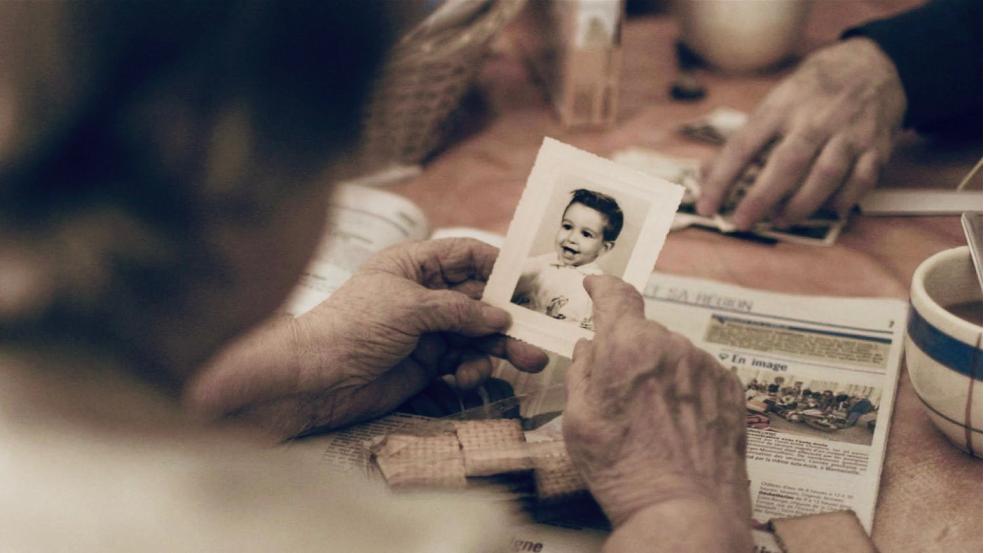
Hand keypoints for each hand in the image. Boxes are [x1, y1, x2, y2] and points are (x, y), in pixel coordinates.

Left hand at [186, 238, 546, 437]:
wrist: (314, 378)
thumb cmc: (354, 326)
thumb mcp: (409, 307)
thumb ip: (459, 310)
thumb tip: (500, 317)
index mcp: (415, 265)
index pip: (466, 255)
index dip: (498, 265)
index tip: (530, 281)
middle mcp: (424, 294)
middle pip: (479, 299)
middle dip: (508, 316)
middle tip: (540, 331)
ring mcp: (426, 331)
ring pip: (476, 335)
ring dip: (501, 348)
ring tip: (528, 362)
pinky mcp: (426, 364)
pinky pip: (463, 362)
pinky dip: (471, 370)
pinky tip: (465, 379)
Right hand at [563, 276, 750, 550]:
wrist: (682, 510)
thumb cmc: (625, 471)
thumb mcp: (578, 420)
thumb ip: (581, 372)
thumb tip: (588, 349)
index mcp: (629, 346)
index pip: (616, 295)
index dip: (602, 286)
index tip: (596, 286)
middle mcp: (672, 347)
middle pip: (643, 332)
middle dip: (628, 352)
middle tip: (618, 395)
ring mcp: (706, 368)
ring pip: (673, 355)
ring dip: (659, 374)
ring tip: (650, 421)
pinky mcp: (730, 390)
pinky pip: (699, 375)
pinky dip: (686, 390)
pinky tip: (675, 425)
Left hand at [698, 38, 906, 228]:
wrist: (875, 63)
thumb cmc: (813, 90)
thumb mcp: (775, 102)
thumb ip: (744, 140)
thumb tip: (705, 175)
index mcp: (782, 106)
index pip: (743, 146)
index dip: (722, 179)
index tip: (706, 206)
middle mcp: (815, 118)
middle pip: (787, 163)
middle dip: (761, 197)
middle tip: (741, 222)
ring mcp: (849, 132)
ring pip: (825, 174)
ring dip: (801, 204)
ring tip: (780, 221)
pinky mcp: (877, 146)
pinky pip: (861, 180)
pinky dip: (843, 200)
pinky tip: (827, 211)